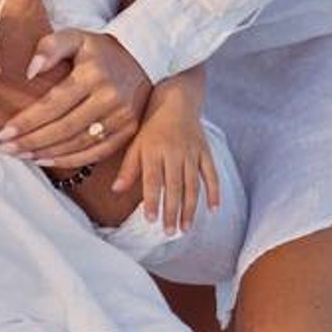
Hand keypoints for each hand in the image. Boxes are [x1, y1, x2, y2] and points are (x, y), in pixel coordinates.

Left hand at [0, 29, 149, 171]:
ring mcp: (123, 117)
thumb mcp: (75, 37)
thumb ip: (49, 47)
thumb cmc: (98, 50)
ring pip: (78, 145)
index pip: (53, 104)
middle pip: (63, 128)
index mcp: (94, 74)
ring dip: (46, 154)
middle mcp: (111, 97)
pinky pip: (96, 153)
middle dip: (31, 142)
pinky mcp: (129, 131)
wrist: (140, 60)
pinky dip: (69, 161)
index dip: (26, 122)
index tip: (3, 133)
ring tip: (22, 156)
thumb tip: (30, 72)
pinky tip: (46, 160)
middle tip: (6, 149)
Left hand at [114, 85, 219, 234]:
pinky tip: (214, 209)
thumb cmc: (151, 124)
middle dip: (172, 211)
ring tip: (185, 228)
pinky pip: (211, 174)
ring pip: (193, 184)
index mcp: (154, 151)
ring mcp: (192, 153)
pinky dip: (214, 191)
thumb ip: (128, 168)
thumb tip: (116, 190)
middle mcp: (174, 153)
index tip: (151, 220)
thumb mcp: (135, 142)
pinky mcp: (205, 152)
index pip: (152, 180)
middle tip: (170, 232)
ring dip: (190, 208)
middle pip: (174, 186)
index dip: (152, 200)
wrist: (177, 98)